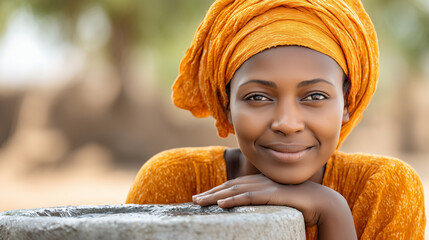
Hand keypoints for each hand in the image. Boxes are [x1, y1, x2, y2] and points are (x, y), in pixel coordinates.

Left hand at [192, 174, 356, 239]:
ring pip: (235, 190)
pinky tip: (221, 205)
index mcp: (261, 183)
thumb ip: (263, 203)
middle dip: (210, 193)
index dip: (217, 191)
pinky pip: (249, 197)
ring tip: (200, 202)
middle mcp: (261, 182)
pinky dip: (234, 200)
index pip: (234, 186)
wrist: (322, 203)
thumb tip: (249, 212)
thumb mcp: (276, 204)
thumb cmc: (300, 205)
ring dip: (215, 196)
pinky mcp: (273, 195)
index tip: (203, 197)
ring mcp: (266, 187)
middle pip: (230, 186)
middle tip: (194, 199)